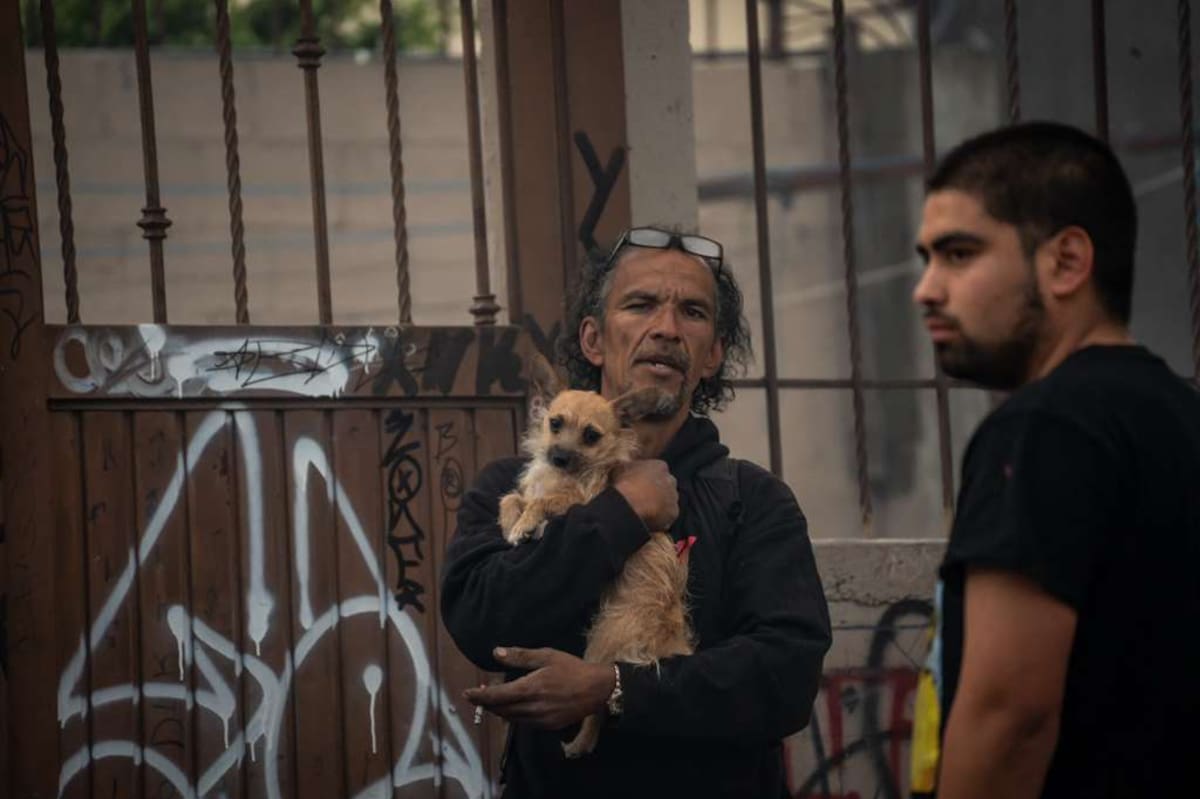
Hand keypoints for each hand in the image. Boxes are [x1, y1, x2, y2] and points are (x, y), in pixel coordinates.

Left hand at [464, 647, 614, 729]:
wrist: (596, 689)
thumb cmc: (571, 668)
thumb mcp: (546, 656)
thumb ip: (520, 656)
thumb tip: (495, 653)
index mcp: (530, 688)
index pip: (496, 696)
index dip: (479, 696)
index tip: (466, 694)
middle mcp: (532, 708)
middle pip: (500, 710)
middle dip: (487, 703)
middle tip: (479, 694)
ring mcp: (540, 720)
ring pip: (511, 718)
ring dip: (499, 710)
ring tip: (494, 700)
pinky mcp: (548, 727)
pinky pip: (524, 723)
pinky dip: (514, 715)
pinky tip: (514, 707)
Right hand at [613, 459, 677, 530]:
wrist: (627, 506)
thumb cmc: (622, 485)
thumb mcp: (621, 468)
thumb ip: (630, 467)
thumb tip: (627, 469)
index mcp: (660, 466)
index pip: (659, 471)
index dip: (649, 479)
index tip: (640, 485)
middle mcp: (671, 480)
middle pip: (666, 485)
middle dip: (658, 490)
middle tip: (644, 498)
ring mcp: (673, 497)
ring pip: (668, 501)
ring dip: (660, 505)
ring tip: (644, 510)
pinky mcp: (673, 513)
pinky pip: (668, 515)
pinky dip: (661, 518)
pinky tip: (649, 519)